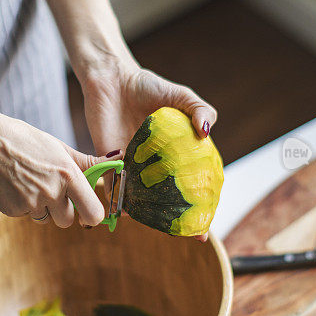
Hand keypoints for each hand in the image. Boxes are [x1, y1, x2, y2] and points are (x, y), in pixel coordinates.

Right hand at [0, 108, 115, 227]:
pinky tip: (11, 183)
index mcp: (68, 174)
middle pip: (67, 221)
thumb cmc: (22, 139)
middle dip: (61, 210)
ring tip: (27, 180)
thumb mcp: (57, 146)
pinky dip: (19, 204)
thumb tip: (116, 161)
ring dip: (39, 206)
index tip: (87, 211)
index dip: (92, 215)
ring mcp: (30, 202)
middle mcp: (51, 191)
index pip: (93, 212)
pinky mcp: (11, 209)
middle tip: (48, 189)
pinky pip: (24, 215)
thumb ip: (86, 162)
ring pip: (44, 218)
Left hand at [78, 52, 217, 240]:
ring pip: (142, 198)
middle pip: (167, 199)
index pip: (191, 185)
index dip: (200, 208)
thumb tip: (206, 131)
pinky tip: (126, 211)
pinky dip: (118, 199)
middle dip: (176, 220)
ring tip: (157, 225)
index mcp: (175, 153)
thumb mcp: (180, 95)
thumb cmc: (147, 86)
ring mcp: (133, 165)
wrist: (112, 79)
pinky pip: (114, 186)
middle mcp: (155, 164)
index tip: (204, 231)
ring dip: (148, 213)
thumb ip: (199, 109)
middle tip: (187, 235)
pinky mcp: (110, 162)